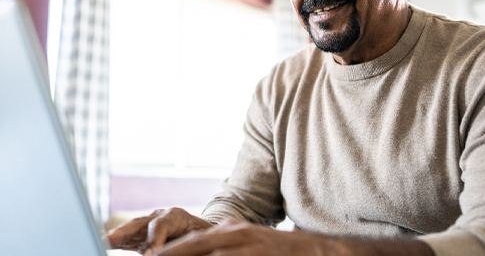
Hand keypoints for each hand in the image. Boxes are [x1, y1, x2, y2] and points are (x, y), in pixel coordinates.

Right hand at [105, 207, 214, 253]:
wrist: (206, 234)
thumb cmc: (207, 238)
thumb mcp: (202, 240)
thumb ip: (187, 246)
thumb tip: (171, 250)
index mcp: (176, 216)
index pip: (161, 224)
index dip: (153, 238)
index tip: (149, 254)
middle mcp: (158, 217)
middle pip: (138, 223)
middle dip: (123, 232)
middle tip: (110, 240)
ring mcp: (148, 225)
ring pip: (129, 230)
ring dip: (115, 237)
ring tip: (101, 242)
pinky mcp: (141, 236)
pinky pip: (127, 240)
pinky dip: (116, 242)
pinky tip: (102, 244)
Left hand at [152, 220, 342, 255]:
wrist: (317, 250)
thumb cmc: (274, 252)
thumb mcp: (244, 244)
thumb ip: (217, 249)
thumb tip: (187, 251)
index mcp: (228, 231)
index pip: (190, 243)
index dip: (167, 252)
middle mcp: (236, 236)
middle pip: (194, 247)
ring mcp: (249, 248)